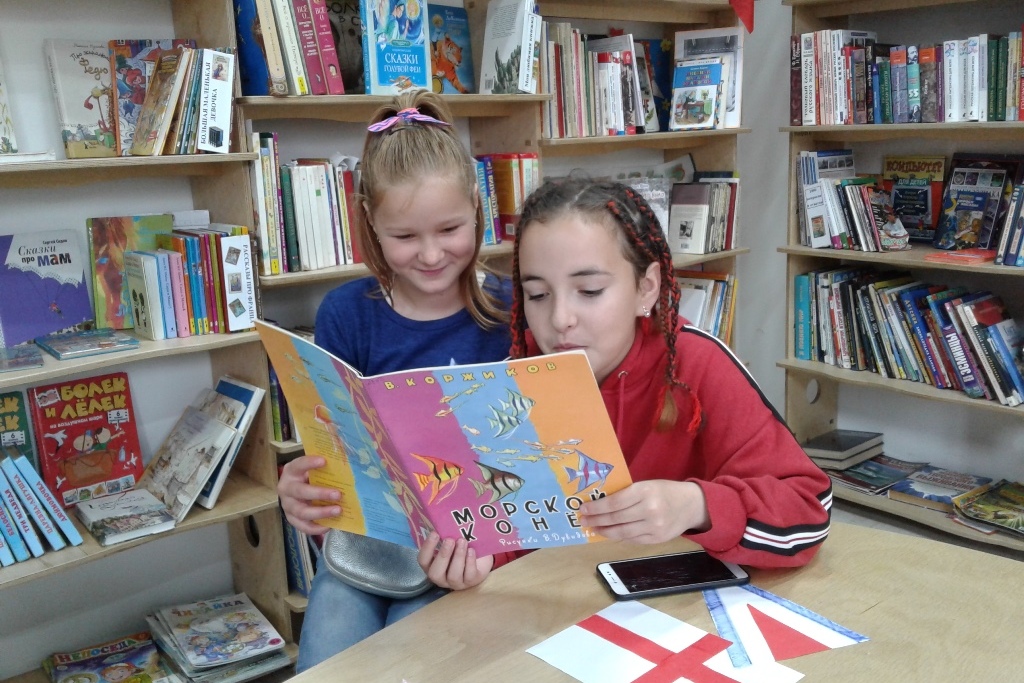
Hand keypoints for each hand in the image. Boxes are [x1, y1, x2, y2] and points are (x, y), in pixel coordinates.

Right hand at [278, 455, 340, 534]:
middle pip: (300, 492)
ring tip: (338, 511)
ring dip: (321, 512)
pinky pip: (304, 526)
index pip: (298, 465)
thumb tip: (347, 471)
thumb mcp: (313, 469)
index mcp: (291, 471)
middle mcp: (286, 488)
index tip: (324, 461)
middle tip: (338, 494)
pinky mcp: (292, 519)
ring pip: (302, 512)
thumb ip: (324, 469)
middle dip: (320, 493)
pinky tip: (330, 525)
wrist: (295, 490)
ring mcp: (288, 506)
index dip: (309, 463)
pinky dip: (317, 527)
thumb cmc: (309, 476)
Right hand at [418, 531, 493, 589]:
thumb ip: (444, 534)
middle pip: (435, 573)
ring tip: (463, 541)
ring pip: (453, 575)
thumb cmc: (460, 546)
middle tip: (449, 540)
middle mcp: (441, 577)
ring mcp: (456, 582)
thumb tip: (441, 518)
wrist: (480, 556)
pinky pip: (469, 575)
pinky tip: (472, 550)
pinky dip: (470, 562)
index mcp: (431, 565)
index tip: (435, 533)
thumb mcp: (451, 540)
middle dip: (443, 556)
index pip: (423, 560)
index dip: (427, 548)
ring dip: (458, 556)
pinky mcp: (471, 582)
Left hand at [578, 480, 709, 543]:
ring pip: (622, 532)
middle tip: (583, 520)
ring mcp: (654, 527)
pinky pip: (632, 539)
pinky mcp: (657, 539)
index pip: (615, 502)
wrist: (692, 505)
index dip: (597, 507)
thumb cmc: (665, 491)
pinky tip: (610, 533)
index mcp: (645, 491)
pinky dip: (619, 537)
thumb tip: (600, 502)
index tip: (583, 508)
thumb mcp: (646, 485)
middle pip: (616, 518)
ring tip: (594, 528)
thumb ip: (627, 493)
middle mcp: (649, 510)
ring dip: (604, 531)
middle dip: (596, 520)